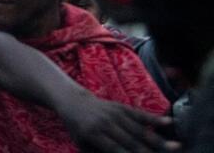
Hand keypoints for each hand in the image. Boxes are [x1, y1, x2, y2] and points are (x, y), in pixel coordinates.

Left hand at [57, 93, 177, 151]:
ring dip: (159, 139)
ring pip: (139, 128)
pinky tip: (169, 123)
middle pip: (131, 140)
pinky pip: (139, 113)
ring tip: (177, 147)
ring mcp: (114, 113)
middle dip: (149, 152)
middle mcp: (104, 122)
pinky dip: (154, 119)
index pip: (115, 149)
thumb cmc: (79, 129)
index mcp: (92, 134)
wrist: (73, 102)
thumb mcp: (82, 144)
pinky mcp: (121, 106)